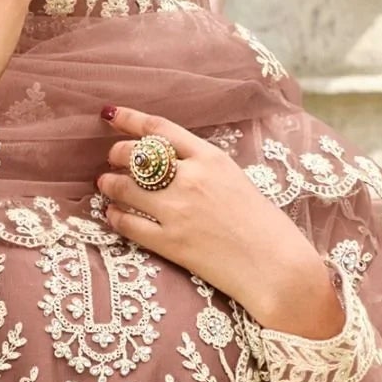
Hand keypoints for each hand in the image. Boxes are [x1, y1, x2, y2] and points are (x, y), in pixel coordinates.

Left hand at [98, 108, 344, 339]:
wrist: (275, 266)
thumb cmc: (263, 225)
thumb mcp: (236, 179)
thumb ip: (204, 167)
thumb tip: (172, 162)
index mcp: (211, 158)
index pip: (159, 129)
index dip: (129, 119)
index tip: (110, 115)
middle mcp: (191, 179)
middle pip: (136, 156)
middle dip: (117, 154)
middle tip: (111, 159)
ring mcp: (178, 211)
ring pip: (126, 188)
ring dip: (109, 184)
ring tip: (106, 184)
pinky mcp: (170, 243)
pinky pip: (128, 224)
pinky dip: (115, 216)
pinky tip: (113, 214)